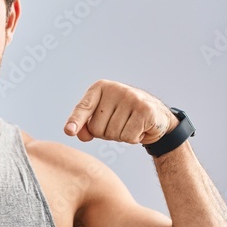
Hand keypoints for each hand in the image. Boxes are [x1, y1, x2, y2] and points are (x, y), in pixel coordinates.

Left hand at [63, 79, 177, 144]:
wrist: (156, 117)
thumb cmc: (124, 117)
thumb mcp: (103, 118)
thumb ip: (86, 125)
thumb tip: (76, 132)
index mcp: (100, 87)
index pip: (84, 107)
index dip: (76, 121)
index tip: (69, 131)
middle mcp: (115, 89)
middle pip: (97, 128)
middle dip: (106, 133)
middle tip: (120, 124)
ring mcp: (131, 98)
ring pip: (113, 134)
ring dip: (120, 137)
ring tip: (130, 125)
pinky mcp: (145, 110)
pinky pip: (128, 137)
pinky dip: (133, 139)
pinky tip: (140, 128)